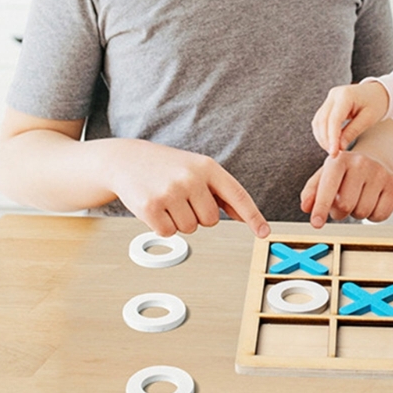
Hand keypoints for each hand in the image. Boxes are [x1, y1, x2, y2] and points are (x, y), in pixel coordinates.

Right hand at [108, 140, 270, 237]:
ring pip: (190, 229)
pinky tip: (155, 207)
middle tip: (182, 198)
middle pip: (211, 220)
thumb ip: (221, 192)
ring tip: (168, 199)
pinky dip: (162, 226)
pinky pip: (168, 233)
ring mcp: (171, 191)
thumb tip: (244, 216)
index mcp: (208, 167)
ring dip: (179, 220)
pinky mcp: (150, 207)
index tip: (264, 232)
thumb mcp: (198, 169)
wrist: (128, 160)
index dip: (253, 216)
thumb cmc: (168, 167)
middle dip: (198, 215)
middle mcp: (192, 177)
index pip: (237, 195)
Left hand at [300, 151, 392, 227]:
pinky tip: (372, 201)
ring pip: (363, 212)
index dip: (321, 207)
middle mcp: (361, 162)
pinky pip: (380, 216)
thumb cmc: (345, 172)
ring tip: (358, 198)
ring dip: (356, 213)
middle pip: (346, 206)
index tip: (316, 223)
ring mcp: (381, 173)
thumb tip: (306, 207)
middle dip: (340, 211)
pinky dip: (373, 216)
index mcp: (340, 159)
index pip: (328, 187)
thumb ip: (311, 192)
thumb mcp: (324, 176)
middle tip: (343, 202)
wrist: (375, 161)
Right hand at [312, 81, 389, 156]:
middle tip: (334, 154)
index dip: (332, 138)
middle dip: (325, 140)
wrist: (377, 92)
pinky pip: (320, 120)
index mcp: (345, 95)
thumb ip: (353, 132)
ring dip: (322, 137)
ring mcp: (329, 98)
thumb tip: (339, 147)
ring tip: (333, 150)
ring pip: (318, 121)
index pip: (333, 120)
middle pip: (322, 120)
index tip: (334, 153)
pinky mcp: (328, 104)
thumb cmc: (376, 104)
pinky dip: (323, 132)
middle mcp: (334, 95)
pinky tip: (330, 142)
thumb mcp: (368, 119)